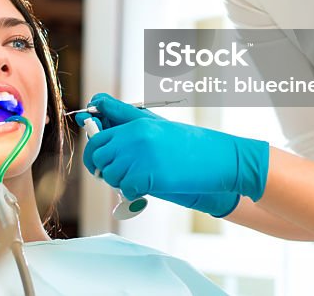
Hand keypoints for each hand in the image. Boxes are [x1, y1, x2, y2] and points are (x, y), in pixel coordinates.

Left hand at [79, 93, 268, 203]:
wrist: (219, 159)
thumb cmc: (190, 145)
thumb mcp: (158, 128)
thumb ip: (127, 125)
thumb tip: (100, 120)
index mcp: (136, 123)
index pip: (98, 136)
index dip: (94, 151)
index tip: (98, 161)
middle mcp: (134, 137)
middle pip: (97, 156)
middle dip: (102, 168)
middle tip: (119, 176)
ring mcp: (141, 156)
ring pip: (110, 175)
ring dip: (120, 182)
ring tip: (140, 180)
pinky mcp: (149, 177)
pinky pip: (126, 189)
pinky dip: (133, 193)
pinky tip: (148, 189)